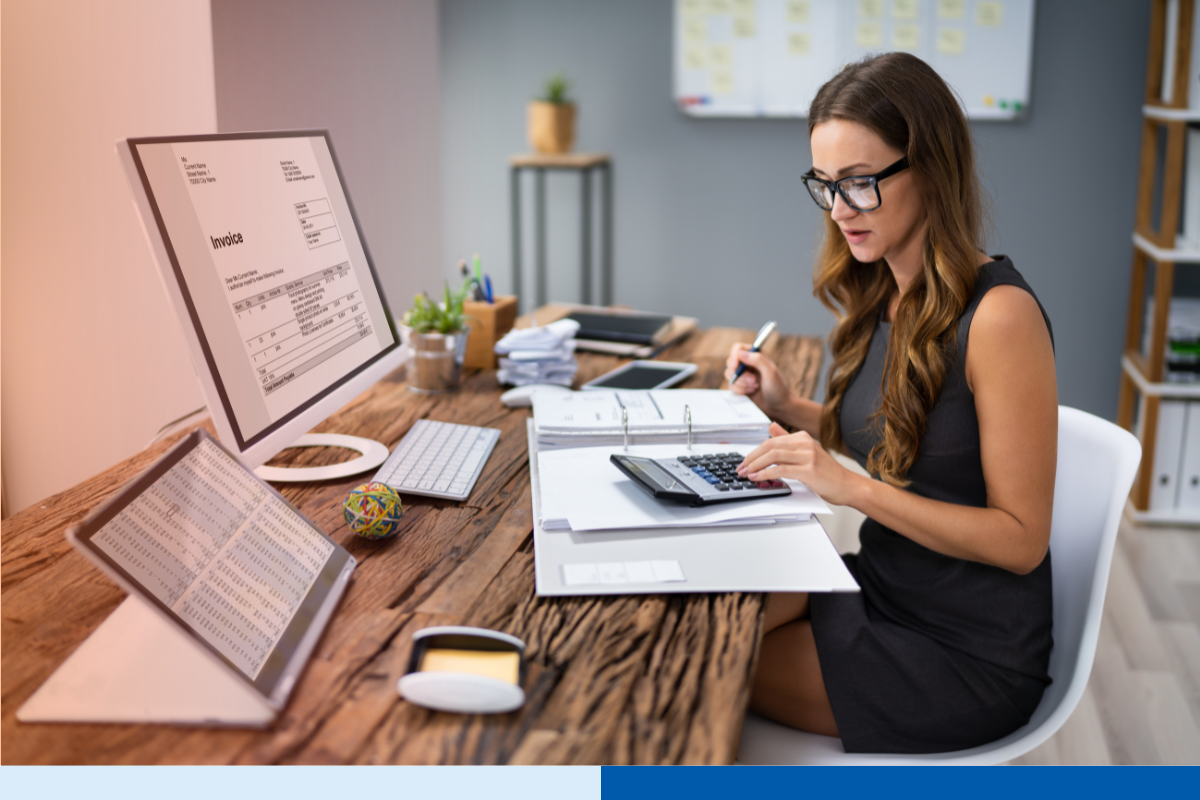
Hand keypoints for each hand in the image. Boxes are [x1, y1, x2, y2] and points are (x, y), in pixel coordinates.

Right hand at [724, 343, 794, 417]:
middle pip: (731, 362)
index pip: (738, 348)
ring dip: (741, 383)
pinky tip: (751, 392)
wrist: (778, 406)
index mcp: (756, 355)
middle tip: (753, 381)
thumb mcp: (770, 372)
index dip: (734, 356)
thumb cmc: (777, 388)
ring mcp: (743, 375)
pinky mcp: (739, 386)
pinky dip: (740, 390)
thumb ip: (757, 360)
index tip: (735, 367)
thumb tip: (740, 353)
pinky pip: (731, 386)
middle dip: (740, 374)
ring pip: (729, 375)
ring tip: (755, 387)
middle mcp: (748, 363)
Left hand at [737, 423, 860, 506]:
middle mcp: (805, 443)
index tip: (744, 462)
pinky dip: (766, 473)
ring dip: (755, 465)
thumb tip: (771, 427)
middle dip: (751, 458)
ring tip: (746, 474)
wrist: (848, 485)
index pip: (771, 441)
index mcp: (802, 437)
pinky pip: (781, 469)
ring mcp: (808, 455)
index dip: (754, 452)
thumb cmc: (827, 473)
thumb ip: (787, 440)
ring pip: (773, 456)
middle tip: (740, 469)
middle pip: (769, 446)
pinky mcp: (809, 470)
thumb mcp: (807, 452)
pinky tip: (758, 477)